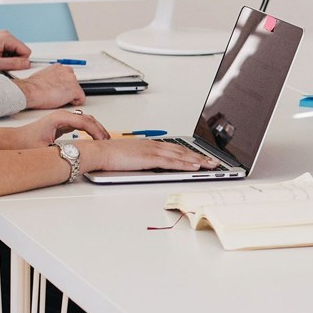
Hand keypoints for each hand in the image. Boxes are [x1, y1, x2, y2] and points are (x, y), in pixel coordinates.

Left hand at [0, 31, 31, 71]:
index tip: (10, 66)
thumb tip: (27, 63)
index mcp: (6, 38)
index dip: (20, 62)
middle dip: (13, 60)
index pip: (26, 51)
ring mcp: (1, 37)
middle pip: (21, 51)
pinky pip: (8, 51)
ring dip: (8, 59)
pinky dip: (3, 57)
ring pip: (15, 52)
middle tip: (0, 65)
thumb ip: (14, 64)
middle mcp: (5, 35)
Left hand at [1, 109, 109, 148]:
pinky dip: (90, 130)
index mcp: (59, 118)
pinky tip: (93, 138)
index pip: (85, 122)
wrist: (12, 141)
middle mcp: (62, 116)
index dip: (96, 131)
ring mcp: (62, 119)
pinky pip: (81, 124)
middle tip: (108, 141)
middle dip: (100, 129)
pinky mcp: (62, 124)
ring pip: (86, 120)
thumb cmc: (24, 142)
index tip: (103, 141)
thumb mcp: (45, 149)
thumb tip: (76, 156)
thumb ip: (62, 151)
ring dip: (96, 129)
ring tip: (104, 140)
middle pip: (88, 119)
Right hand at [13, 64, 84, 108]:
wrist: (31, 91)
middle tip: (58, 95)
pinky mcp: (75, 90)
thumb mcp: (42, 76)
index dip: (63, 84)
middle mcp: (67, 71)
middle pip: (73, 83)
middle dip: (67, 89)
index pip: (67, 76)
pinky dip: (75, 102)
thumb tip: (52, 83)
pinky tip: (64, 102)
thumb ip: (51, 77)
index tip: (59, 89)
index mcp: (58, 67)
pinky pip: (81, 99)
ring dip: (70, 95)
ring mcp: (72, 80)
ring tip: (58, 98)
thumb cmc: (33, 87)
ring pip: (77, 90)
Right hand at [76, 138, 218, 173]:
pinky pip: (172, 162)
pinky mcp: (150, 158)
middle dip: (200, 156)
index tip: (201, 157)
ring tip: (211, 165)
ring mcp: (153, 151)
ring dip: (198, 160)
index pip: (175, 149)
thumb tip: (149, 167)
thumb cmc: (109, 155)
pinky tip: (195, 167)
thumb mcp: (130, 157)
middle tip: (213, 161)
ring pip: (181, 155)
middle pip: (182, 151)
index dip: (190, 153)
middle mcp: (154, 145)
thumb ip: (142, 161)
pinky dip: (185, 164)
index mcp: (149, 145)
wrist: (98, 152)